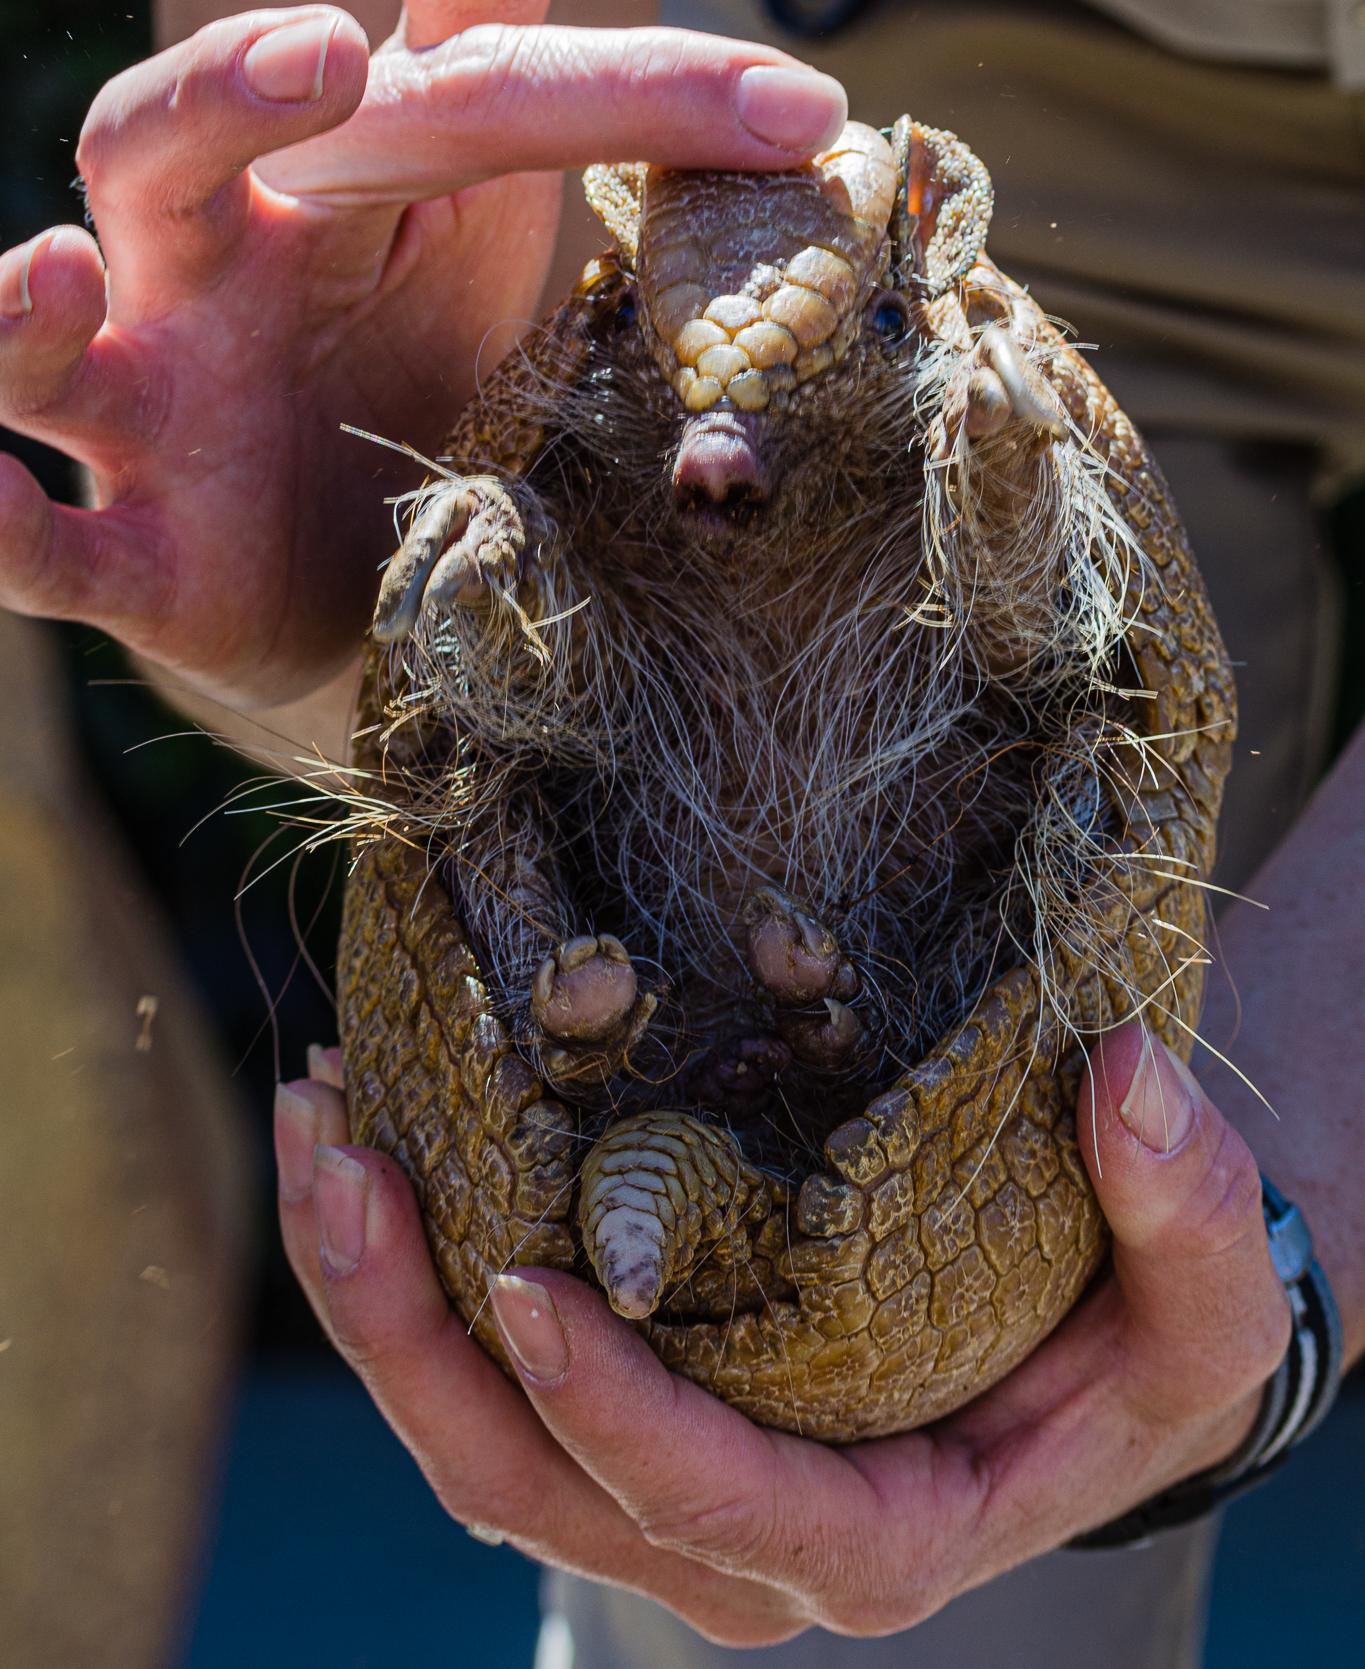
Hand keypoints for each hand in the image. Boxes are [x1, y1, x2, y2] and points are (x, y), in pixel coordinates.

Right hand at [0, 0, 845, 735]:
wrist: (352, 579)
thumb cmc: (407, 356)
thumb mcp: (466, 195)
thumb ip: (492, 27)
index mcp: (317, 174)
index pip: (456, 93)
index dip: (623, 91)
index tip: (800, 106)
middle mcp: (208, 271)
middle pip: (165, 147)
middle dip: (225, 93)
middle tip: (327, 50)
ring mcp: (156, 416)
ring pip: (44, 349)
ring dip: (21, 312)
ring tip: (48, 274)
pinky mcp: (143, 566)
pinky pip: (45, 553)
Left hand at [276, 1019, 1288, 1642]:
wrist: (1096, 1339)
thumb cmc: (1147, 1337)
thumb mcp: (1203, 1300)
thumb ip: (1185, 1211)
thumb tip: (1126, 1079)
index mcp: (874, 1540)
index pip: (713, 1508)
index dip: (612, 1415)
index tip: (520, 1285)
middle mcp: (741, 1539)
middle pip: (532, 1488)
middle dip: (411, 1340)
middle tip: (343, 1164)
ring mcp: (666, 1477)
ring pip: (476, 1439)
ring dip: (375, 1291)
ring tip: (322, 1122)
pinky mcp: (630, 1399)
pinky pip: (488, 1365)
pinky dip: (412, 1260)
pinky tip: (377, 1129)